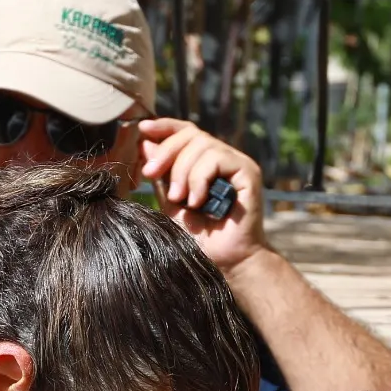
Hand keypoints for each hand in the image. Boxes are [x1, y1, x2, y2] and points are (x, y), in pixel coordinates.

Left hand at [137, 118, 265, 272]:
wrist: (224, 263)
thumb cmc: (198, 238)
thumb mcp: (171, 202)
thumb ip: (161, 174)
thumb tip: (146, 143)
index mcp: (205, 162)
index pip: (185, 132)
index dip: (164, 127)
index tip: (142, 130)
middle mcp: (223, 159)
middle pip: (191, 134)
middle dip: (166, 152)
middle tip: (149, 174)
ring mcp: (237, 164)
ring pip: (202, 145)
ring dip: (182, 172)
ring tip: (181, 200)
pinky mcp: (248, 172)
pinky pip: (217, 158)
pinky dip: (200, 179)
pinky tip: (198, 202)